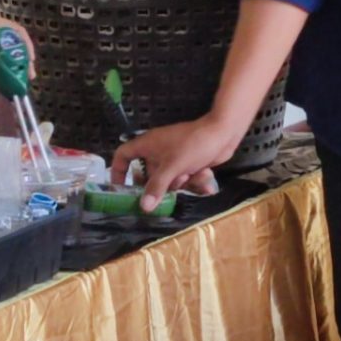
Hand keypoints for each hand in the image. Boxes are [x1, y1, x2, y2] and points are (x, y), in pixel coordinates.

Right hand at [112, 116, 232, 210]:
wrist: (223, 134)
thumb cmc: (193, 144)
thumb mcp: (172, 167)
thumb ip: (157, 187)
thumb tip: (143, 207)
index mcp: (147, 144)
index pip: (123, 155)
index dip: (118, 171)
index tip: (119, 188)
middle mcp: (157, 151)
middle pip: (148, 175)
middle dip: (159, 185)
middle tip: (165, 192)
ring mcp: (173, 157)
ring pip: (168, 179)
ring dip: (181, 182)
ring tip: (191, 175)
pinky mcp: (188, 163)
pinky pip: (183, 177)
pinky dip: (193, 179)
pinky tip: (204, 174)